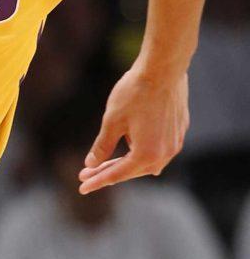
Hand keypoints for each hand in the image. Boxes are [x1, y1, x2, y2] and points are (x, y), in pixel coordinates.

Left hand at [78, 62, 188, 193]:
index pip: (117, 174)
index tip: (81, 188)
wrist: (164, 70)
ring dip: (125, 163)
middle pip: (132, 170)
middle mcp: (165, 154)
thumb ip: (102, 146)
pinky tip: (130, 147)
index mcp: (147, 154)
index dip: (97, 181)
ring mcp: (175, 143)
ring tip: (104, 163)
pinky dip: (140, 151)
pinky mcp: (179, 132)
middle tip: (86, 174)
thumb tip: (91, 164)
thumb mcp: (112, 121)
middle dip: (108, 173)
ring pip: (146, 162)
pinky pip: (157, 149)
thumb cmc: (135, 94)